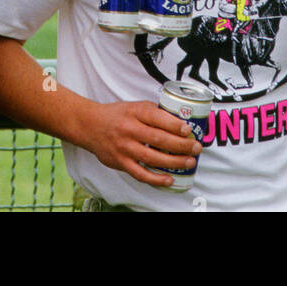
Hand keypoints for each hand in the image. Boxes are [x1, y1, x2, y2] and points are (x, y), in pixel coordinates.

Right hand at [82, 100, 202, 186]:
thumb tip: (179, 122)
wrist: (90, 126)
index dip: (174, 125)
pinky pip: (141, 174)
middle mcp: (130, 129)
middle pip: (159, 139)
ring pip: (152, 158)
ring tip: (189, 162)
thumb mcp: (134, 106)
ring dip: (174, 162)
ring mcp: (125, 148)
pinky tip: (169, 179)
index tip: (188, 130)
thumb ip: (153, 113)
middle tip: (196, 147)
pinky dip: (156, 179)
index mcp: (135, 112)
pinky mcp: (121, 163)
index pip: (157, 117)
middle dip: (181, 145)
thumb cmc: (117, 115)